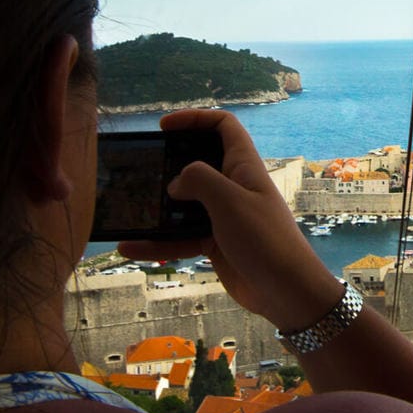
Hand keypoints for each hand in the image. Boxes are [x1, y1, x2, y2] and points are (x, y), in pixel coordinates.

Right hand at [118, 109, 334, 328]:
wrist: (286, 292)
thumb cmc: (265, 240)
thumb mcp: (230, 202)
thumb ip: (200, 180)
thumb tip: (175, 182)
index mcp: (244, 167)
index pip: (224, 127)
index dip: (196, 119)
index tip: (164, 126)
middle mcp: (234, 187)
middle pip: (198, 164)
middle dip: (169, 163)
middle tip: (140, 169)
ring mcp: (224, 216)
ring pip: (184, 204)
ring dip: (158, 208)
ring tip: (127, 209)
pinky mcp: (215, 243)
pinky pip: (180, 237)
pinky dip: (158, 242)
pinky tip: (130, 248)